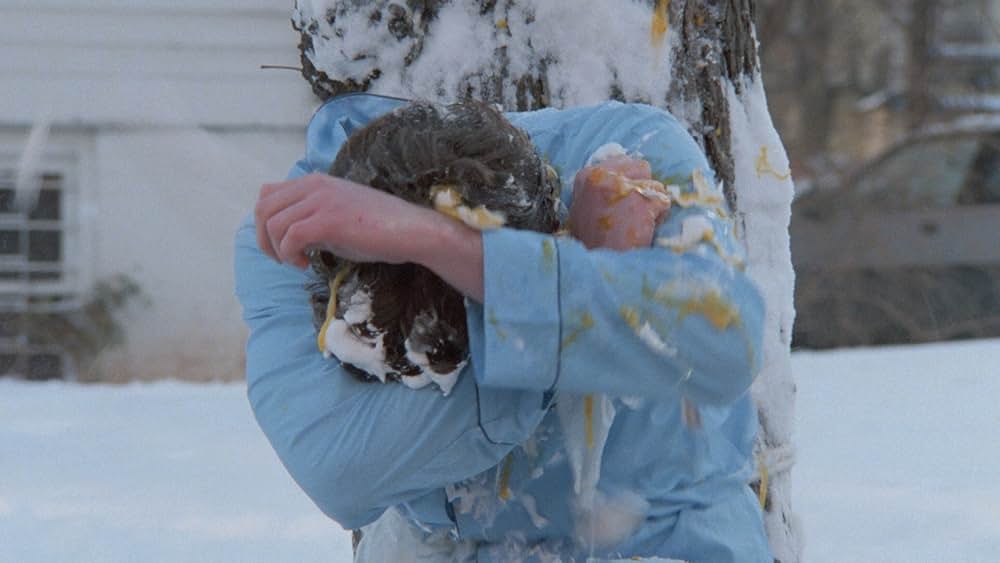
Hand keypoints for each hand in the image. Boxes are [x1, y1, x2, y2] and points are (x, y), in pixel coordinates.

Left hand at [254, 173, 442, 268]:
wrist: (412, 231)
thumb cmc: (380, 229)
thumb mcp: (338, 217)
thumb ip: (312, 218)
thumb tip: (288, 236)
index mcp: (314, 182)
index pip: (267, 194)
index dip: (265, 223)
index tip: (281, 244)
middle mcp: (313, 185)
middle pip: (262, 209)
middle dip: (265, 240)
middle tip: (283, 259)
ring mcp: (320, 201)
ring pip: (273, 225)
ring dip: (278, 251)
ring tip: (297, 263)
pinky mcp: (328, 220)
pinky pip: (290, 238)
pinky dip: (290, 256)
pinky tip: (306, 265)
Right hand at [568, 157, 669, 249]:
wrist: (600, 266)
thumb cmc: (594, 243)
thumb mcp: (586, 208)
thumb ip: (603, 187)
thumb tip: (628, 172)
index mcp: (587, 176)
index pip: (623, 161)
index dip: (630, 182)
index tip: (623, 203)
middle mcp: (602, 176)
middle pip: (641, 167)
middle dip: (643, 189)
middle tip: (631, 214)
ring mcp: (621, 187)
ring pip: (655, 185)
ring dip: (652, 205)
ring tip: (636, 224)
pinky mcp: (640, 201)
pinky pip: (663, 201)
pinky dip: (659, 218)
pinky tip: (644, 231)